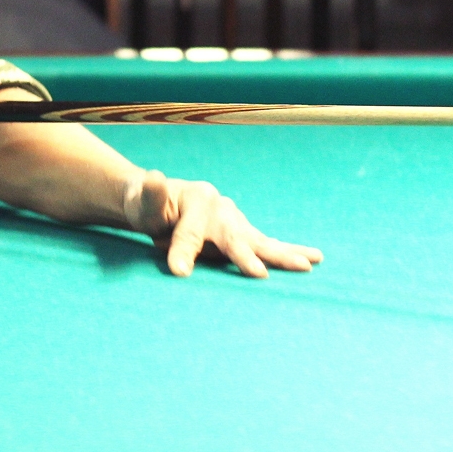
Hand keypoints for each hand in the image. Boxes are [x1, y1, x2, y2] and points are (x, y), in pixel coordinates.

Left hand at [123, 170, 321, 277]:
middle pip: (236, 235)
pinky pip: (265, 243)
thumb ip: (149, 196)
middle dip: (250, 255)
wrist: (157, 201)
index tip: (178, 270)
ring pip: (259, 240)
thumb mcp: (141, 202)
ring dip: (283, 253)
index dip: (183, 251)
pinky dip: (287, 251)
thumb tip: (154, 178)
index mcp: (197, 201)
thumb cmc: (147, 206)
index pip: (189, 232)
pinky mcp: (240, 232)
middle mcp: (220, 208)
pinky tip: (311, 259)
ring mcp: (234, 220)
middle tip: (261, 274)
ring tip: (310, 263)